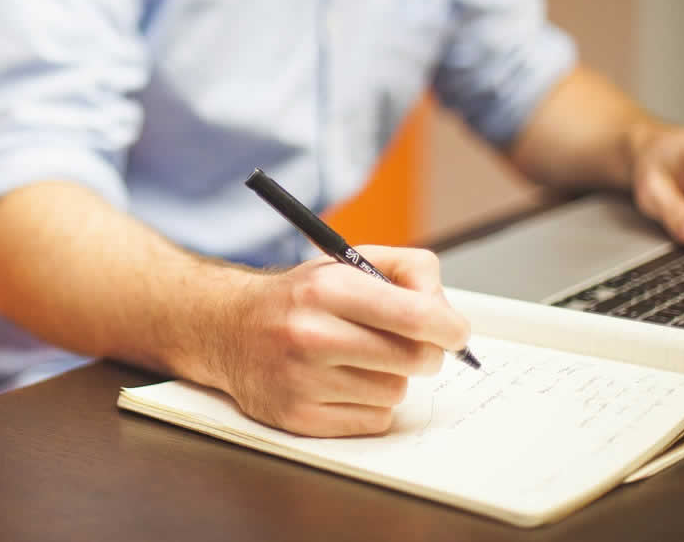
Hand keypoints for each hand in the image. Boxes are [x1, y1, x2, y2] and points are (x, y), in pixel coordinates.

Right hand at [212, 246, 470, 436]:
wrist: (229, 329)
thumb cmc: (300, 298)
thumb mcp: (347, 263)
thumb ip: (408, 271)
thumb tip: (447, 313)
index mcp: (326, 289)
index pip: (415, 316)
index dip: (449, 327)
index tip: (454, 332)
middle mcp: (311, 334)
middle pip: (415, 359)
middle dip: (424, 352)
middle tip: (410, 344)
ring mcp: (302, 380)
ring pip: (395, 392)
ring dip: (389, 378)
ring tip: (359, 360)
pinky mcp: (298, 417)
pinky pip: (373, 420)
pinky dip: (369, 405)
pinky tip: (342, 384)